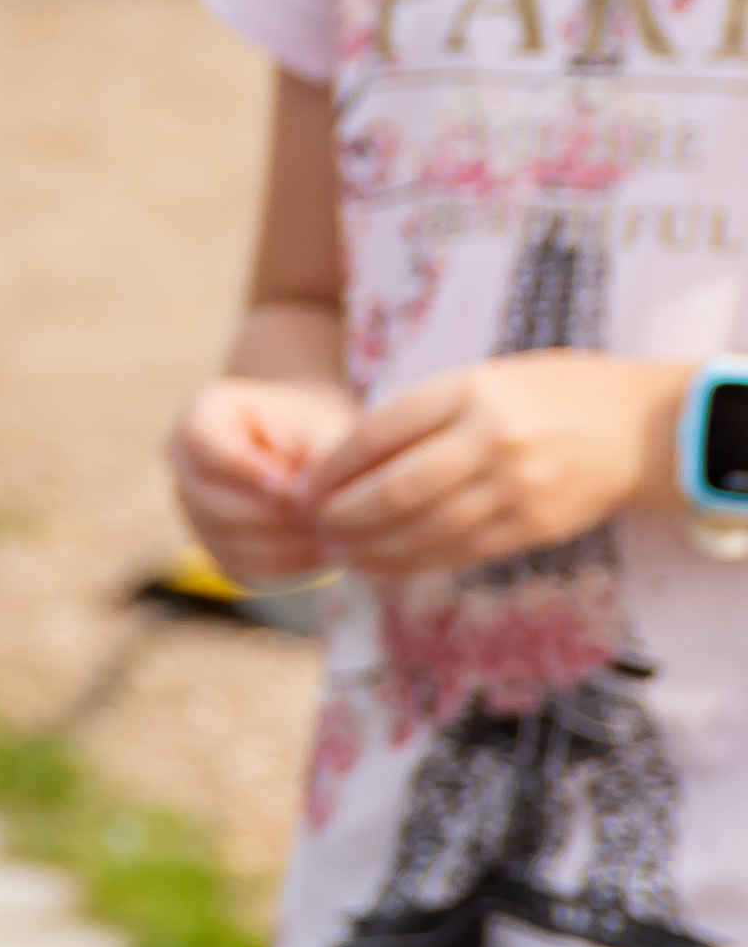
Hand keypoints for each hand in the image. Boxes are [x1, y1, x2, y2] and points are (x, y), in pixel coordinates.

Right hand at [170, 373, 356, 587]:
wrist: (309, 445)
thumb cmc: (315, 428)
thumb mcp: (320, 426)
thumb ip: (313, 458)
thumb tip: (301, 505)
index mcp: (200, 415)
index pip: (207, 446)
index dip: (250, 471)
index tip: (299, 488)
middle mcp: (181, 463)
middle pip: (213, 501)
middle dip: (275, 515)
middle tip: (329, 522)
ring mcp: (191, 509)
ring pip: (227, 538)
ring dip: (284, 544)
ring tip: (334, 538)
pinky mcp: (212, 545)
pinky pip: (241, 564)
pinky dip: (284, 565)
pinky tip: (322, 553)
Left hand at [301, 354, 683, 579]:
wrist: (642, 427)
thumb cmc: (548, 396)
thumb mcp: (484, 380)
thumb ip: (423, 415)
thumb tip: (345, 462)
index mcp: (471, 392)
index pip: (378, 434)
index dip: (331, 467)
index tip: (304, 485)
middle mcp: (492, 441)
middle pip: (394, 490)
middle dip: (342, 514)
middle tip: (311, 523)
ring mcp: (516, 489)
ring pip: (423, 530)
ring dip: (369, 547)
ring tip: (336, 551)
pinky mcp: (533, 528)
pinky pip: (458, 552)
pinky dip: (410, 563)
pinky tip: (378, 565)